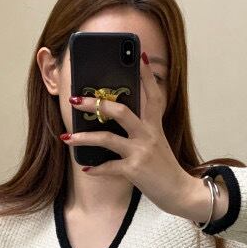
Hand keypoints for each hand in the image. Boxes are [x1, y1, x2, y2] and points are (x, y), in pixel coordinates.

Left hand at [62, 50, 201, 217]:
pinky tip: (86, 168)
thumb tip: (116, 118)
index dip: (146, 75)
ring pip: (107, 138)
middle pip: (121, 111)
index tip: (139, 54)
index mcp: (155, 125)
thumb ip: (142, 130)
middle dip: (95, 103)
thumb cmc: (164, 167)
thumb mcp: (157, 143)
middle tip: (75, 99)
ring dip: (84, 138)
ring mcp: (141, 151)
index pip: (153, 94)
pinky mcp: (134, 170)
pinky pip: (109, 166)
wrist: (180, 192)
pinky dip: (96, 168)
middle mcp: (148, 134)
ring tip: (67, 138)